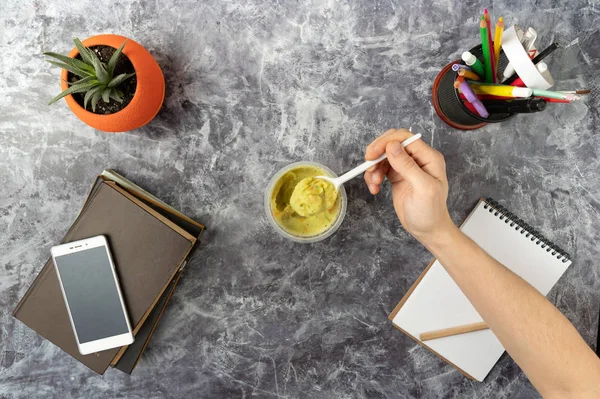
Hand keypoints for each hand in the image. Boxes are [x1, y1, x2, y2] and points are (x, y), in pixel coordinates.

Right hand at [364, 129, 454, 244]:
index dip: (386, 142)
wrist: (428, 230)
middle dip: (377, 152)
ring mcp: (406, 166)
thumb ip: (408, 166)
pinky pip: (381, 168)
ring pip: (384, 156)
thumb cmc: (430, 212)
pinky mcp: (397, 175)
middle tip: (368, 165)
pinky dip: (374, 176)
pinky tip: (375, 188)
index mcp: (428, 157)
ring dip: (374, 168)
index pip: (405, 138)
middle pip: (392, 143)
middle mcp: (417, 158)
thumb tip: (392, 146)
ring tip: (374, 183)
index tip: (372, 154)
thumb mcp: (422, 189)